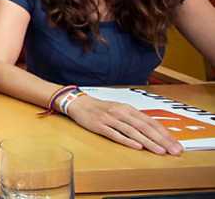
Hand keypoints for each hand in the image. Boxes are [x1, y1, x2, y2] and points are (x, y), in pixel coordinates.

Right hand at [67, 95, 182, 154]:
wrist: (79, 103)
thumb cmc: (101, 108)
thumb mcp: (120, 110)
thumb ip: (135, 119)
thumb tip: (153, 131)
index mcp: (128, 109)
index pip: (150, 121)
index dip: (164, 133)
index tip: (176, 143)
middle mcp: (121, 113)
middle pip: (145, 127)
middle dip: (161, 139)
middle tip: (174, 150)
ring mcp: (110, 119)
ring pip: (132, 131)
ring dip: (148, 142)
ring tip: (160, 151)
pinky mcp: (99, 125)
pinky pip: (115, 133)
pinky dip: (126, 140)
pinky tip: (136, 146)